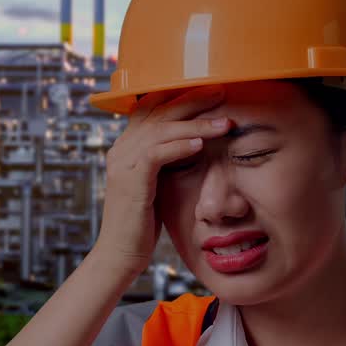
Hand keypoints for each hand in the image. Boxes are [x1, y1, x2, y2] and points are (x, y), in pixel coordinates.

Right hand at [93, 85, 230, 275]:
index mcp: (126, 146)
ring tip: (225, 123)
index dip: (178, 95)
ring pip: (161, 130)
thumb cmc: (142, 224)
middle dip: (192, 100)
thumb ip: (167, 162)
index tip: (210, 90)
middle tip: (223, 92)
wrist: (120, 255)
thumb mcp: (156, 184)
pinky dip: (180, 146)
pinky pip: (157, 154)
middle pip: (158, 111)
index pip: (150, 107)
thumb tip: (193, 145)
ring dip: (197, 124)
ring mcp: (123, 163)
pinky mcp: (130, 180)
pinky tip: (200, 144)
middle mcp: (121, 148)